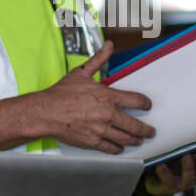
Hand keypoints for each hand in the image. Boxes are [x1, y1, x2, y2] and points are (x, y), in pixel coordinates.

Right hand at [31, 42, 156, 152]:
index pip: (136, 101)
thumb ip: (98, 59)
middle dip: (146, 130)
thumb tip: (108, 45)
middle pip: (135, 126)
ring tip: (139, 141)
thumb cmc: (61, 94)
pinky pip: (110, 148)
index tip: (148, 105)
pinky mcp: (92, 142)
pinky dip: (118, 149)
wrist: (46, 113)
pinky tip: (120, 148)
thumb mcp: (81, 72)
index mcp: (108, 97)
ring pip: (125, 139)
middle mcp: (108, 115)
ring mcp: (101, 130)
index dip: (146, 104)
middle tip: (150, 132)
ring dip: (135, 141)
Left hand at [146, 148, 195, 195]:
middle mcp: (195, 176)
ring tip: (186, 157)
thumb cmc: (171, 162)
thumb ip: (192, 143)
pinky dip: (164, 172)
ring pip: (190, 177)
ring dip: (189, 167)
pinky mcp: (168, 186)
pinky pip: (167, 180)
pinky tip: (161, 165)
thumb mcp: (183, 151)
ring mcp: (183, 182)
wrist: (154, 181)